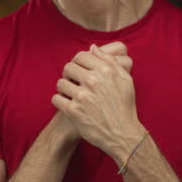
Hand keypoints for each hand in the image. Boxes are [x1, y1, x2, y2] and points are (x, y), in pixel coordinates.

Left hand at [52, 44, 144, 160]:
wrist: (123, 134)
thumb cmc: (125, 106)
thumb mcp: (125, 80)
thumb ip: (109, 61)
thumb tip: (92, 47)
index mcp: (106, 71)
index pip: (81, 56)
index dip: (78, 62)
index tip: (79, 70)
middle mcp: (93, 81)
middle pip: (68, 68)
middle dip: (69, 74)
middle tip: (73, 82)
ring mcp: (82, 96)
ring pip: (60, 83)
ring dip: (64, 89)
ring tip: (70, 94)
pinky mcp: (73, 111)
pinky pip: (56, 99)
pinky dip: (59, 101)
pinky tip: (67, 104)